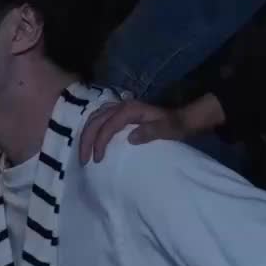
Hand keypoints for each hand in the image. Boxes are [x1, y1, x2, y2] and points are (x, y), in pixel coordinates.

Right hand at [79, 92, 224, 163]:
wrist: (182, 119)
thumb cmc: (175, 125)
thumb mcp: (168, 129)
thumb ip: (151, 132)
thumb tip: (131, 138)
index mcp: (131, 109)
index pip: (109, 125)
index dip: (100, 142)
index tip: (97, 159)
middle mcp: (121, 106)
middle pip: (96, 120)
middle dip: (87, 140)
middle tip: (83, 160)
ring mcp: (119, 108)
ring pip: (94, 118)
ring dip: (86, 135)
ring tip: (83, 153)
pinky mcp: (119, 113)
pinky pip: (99, 119)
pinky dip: (91, 130)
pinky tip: (90, 142)